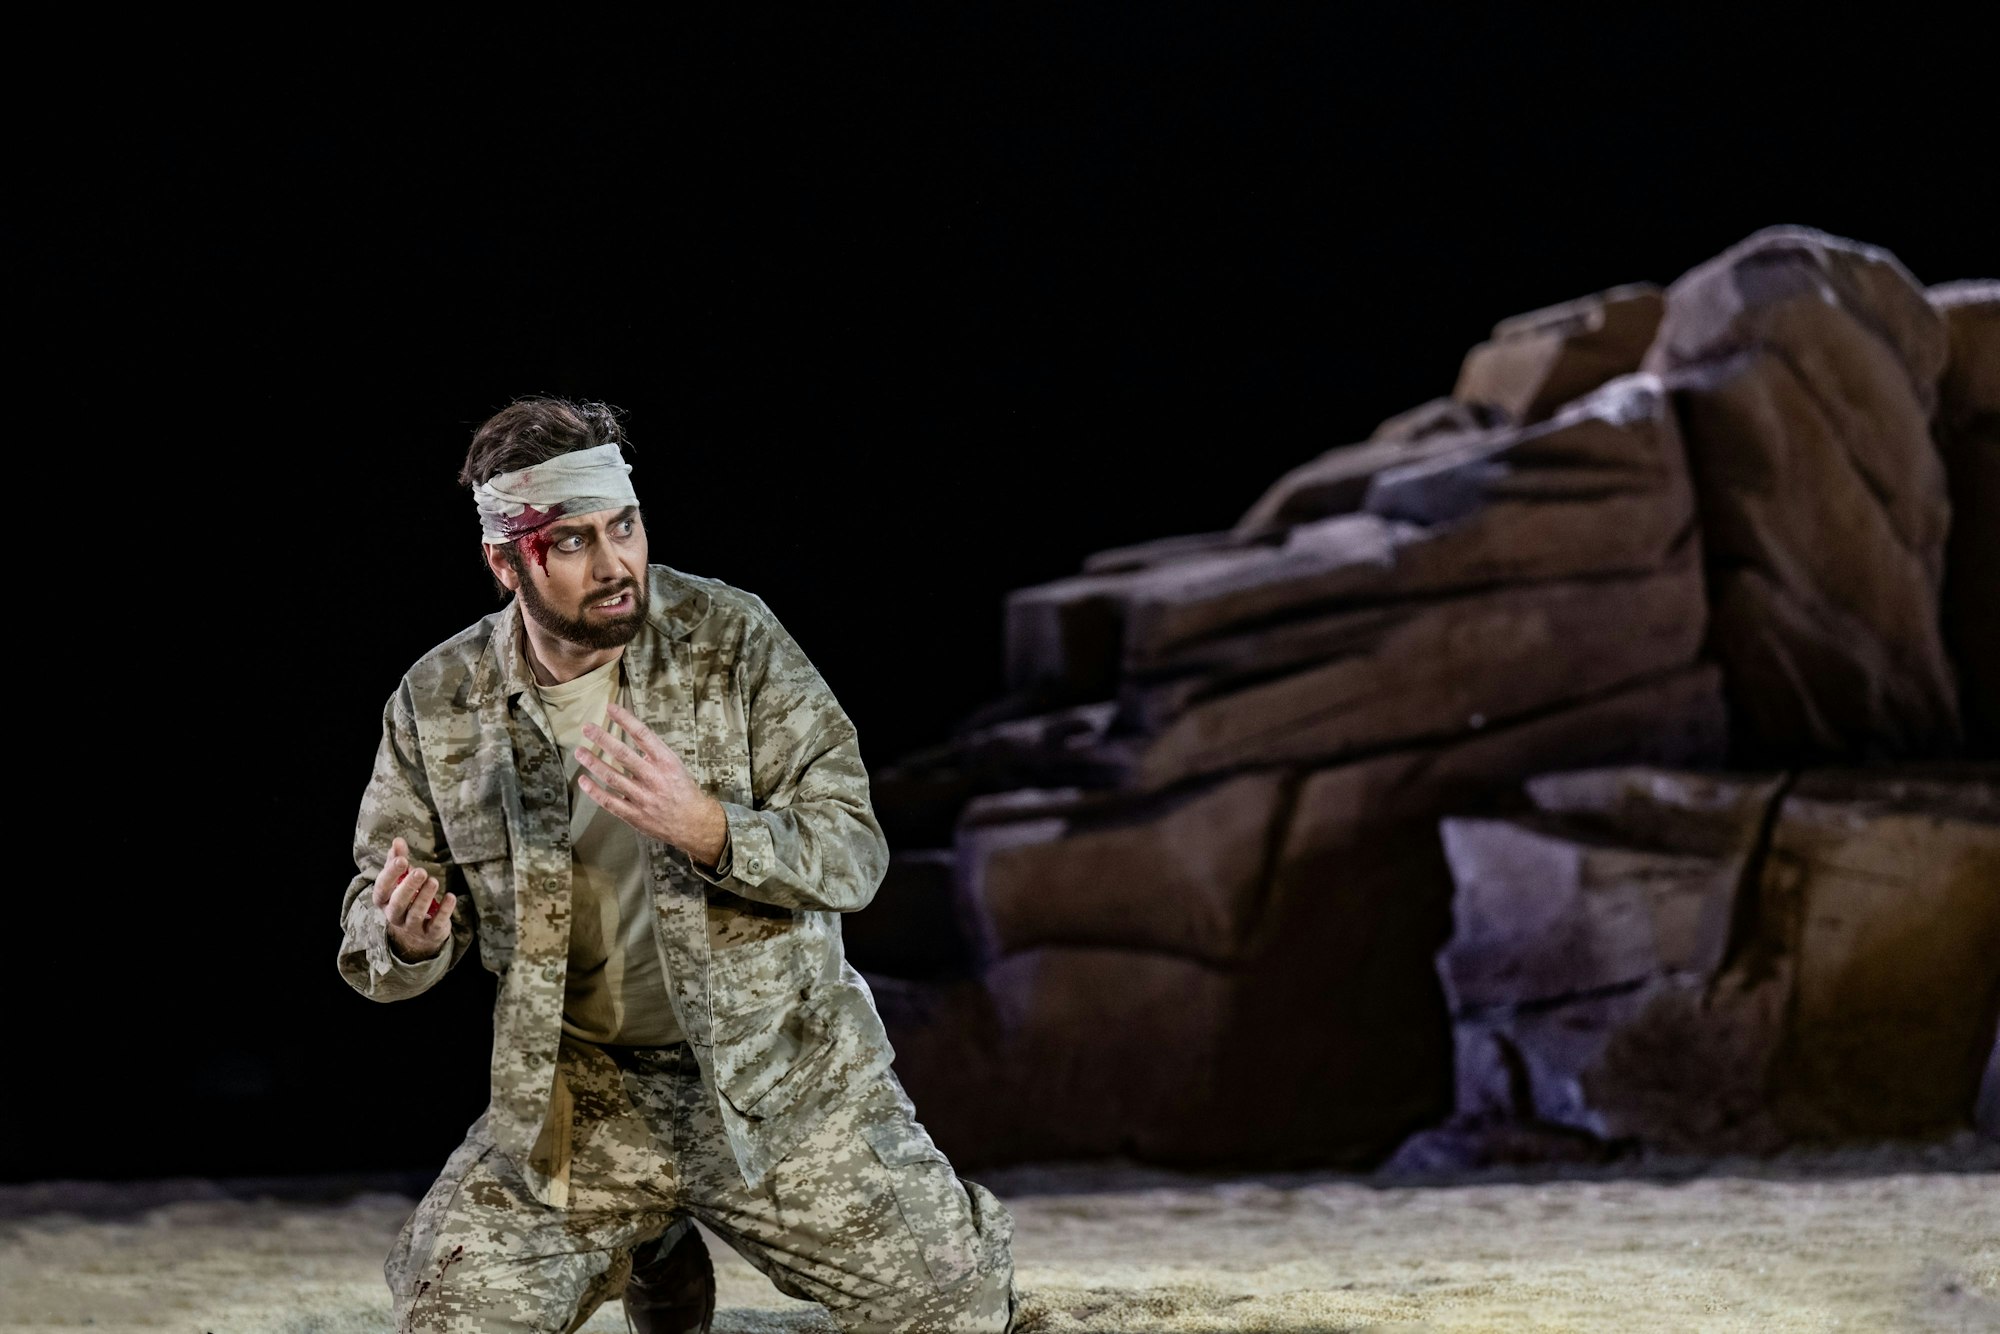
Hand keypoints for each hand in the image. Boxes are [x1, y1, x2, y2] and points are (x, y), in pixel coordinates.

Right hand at [372, 835, 455, 962]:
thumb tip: (397, 840)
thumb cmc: (407, 896)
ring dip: (425, 897)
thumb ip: (397, 860)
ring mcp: (412, 927)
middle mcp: (394, 915)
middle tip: (421, 871)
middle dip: (408, 887)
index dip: (390, 875)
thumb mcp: (401, 878)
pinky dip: (444, 910)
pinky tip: (451, 896)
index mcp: (384, 900)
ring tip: (433, 881)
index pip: (381, 888)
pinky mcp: (430, 933)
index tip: (402, 860)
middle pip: (397, 904)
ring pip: (415, 914)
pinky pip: (436, 924)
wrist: (419, 931)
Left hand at [578, 701, 728, 863]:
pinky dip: (594, 791)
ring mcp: (643, 797)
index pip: (643, 735)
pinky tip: (583, 780)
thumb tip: (632, 742)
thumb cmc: (683, 791)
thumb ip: (653, 755)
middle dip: (603, 739)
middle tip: (587, 728)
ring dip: (594, 763)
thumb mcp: (675, 766)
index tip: (610, 708)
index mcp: (666, 762)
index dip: (625, 720)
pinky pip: (610, 801)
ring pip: (612, 777)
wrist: (693, 823)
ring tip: (580, 752)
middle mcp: (654, 777)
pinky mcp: (634, 815)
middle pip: (623, 754)